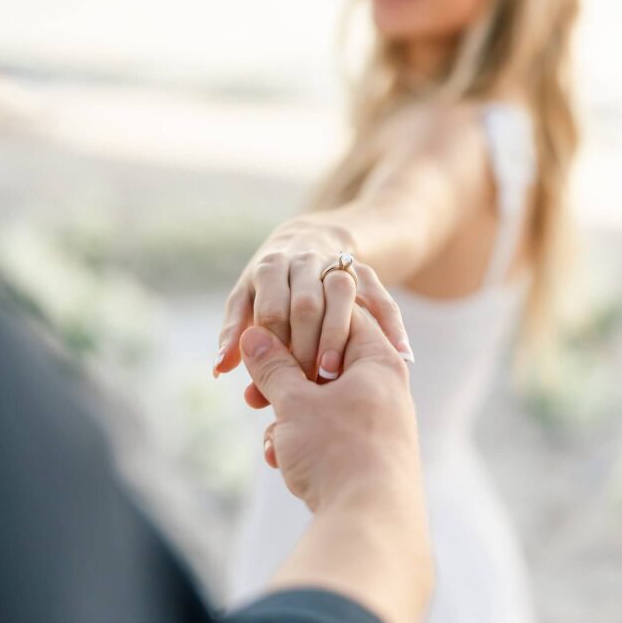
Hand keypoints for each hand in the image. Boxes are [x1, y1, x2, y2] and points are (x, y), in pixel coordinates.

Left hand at [213, 230, 413, 405]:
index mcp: (269, 268)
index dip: (274, 348)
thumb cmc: (273, 282)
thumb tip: (219, 369)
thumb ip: (236, 332)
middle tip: (306, 385)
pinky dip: (391, 325)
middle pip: (305, 304)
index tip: (276, 381)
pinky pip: (381, 296)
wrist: (312, 237)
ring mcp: (336, 263)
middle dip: (306, 347)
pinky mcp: (364, 270)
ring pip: (341, 295)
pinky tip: (402, 356)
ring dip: (340, 334)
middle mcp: (302, 261)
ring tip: (338, 373)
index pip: (270, 310)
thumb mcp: (249, 297)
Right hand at [238, 304, 418, 512]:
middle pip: (326, 362)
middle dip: (286, 380)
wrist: (371, 524)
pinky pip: (331, 432)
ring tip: (271, 436)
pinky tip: (281, 458)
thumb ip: (274, 367)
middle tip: (256, 394)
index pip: (340, 314)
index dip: (299, 321)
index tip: (268, 336)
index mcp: (378, 360)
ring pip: (324, 402)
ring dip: (290, 416)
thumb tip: (255, 335)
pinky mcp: (369, 452)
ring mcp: (379, 420)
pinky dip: (304, 441)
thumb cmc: (339, 453)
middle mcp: (385, 386)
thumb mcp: (296, 403)